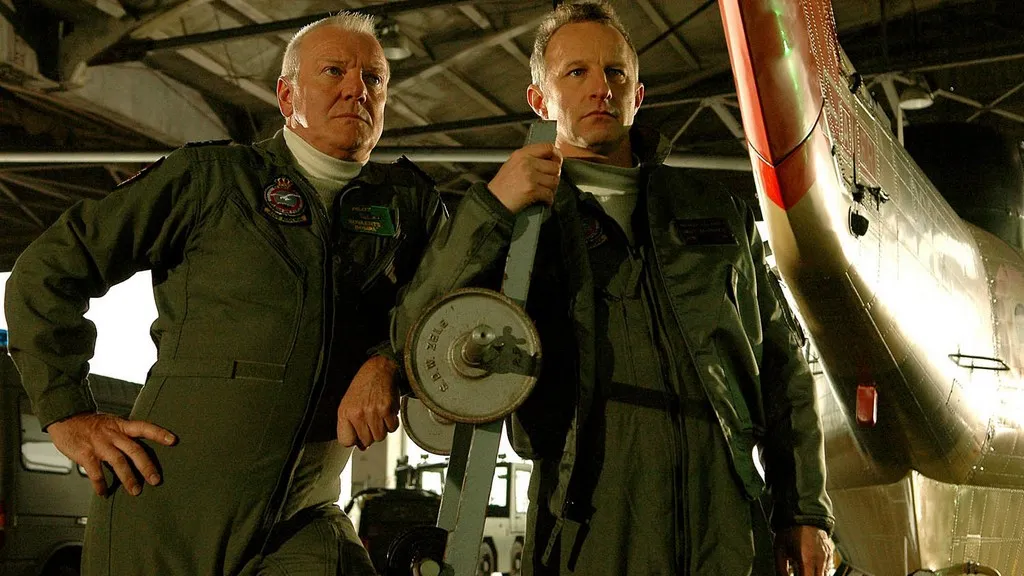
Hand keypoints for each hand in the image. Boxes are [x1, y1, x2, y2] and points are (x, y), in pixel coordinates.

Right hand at [47, 412, 176, 496]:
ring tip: (135, 491)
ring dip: (128, 478)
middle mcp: (113, 434)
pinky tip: (104, 492)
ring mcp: (100, 444)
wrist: (65, 418)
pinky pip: (96, 472)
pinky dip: (101, 484)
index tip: (174, 440)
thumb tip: (139, 452)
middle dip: (147, 466)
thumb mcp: (111, 423)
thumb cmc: (90, 424)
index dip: (159, 433)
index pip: (144, 427)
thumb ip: (124, 435)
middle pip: (134, 450)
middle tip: (156, 480)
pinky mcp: (86, 454)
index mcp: (121, 425)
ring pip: (118, 462)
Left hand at [337, 355, 399, 449]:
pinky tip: (387, 412)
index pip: (345, 441)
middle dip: (370, 434)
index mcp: (344, 413)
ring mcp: (373, 412)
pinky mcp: (387, 409)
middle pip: (366, 441)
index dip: (354, 440)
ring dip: (382, 429)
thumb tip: (362, 446)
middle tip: (371, 421)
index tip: (358, 435)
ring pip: (380, 437)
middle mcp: (357, 414)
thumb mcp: (349, 404)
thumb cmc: (363, 386)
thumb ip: (351, 426)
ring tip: (379, 416)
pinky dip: (392, 423)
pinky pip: (392, 428)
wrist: (379, 370)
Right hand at [487, 143, 561, 213]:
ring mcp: (529, 176)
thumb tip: (548, 161)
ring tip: (544, 192)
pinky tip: (542, 200)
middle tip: (548, 182)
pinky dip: (548, 200)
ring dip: (551, 189)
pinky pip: (549, 194)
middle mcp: (526, 163)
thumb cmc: (501, 187)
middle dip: (554, 176)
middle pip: (554, 166)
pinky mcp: (532, 190)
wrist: (493, 202)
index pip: (547, 147)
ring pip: (554, 181)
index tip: (557, 161)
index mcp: (521, 154)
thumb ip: (529, 160)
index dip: (556, 155)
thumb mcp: (512, 165)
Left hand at [774, 525, 833, 575]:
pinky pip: (826, 570)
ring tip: (802, 570)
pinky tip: (809, 568)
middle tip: (798, 572)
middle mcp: (819, 560)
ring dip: (813, 575)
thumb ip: (781, 569)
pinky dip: (818, 572)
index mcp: (806, 559)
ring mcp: (827, 558)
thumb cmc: (790, 530)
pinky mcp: (830, 556)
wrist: (804, 514)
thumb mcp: (780, 550)